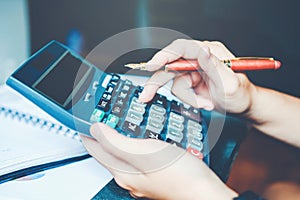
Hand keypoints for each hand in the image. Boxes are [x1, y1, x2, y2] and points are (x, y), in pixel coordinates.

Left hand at [81, 123, 237, 199]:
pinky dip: (132, 140)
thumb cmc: (180, 175)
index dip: (87, 129)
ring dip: (116, 134)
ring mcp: (140, 175)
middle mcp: (128, 175)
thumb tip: (95, 129)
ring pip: (120, 151)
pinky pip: (135, 154)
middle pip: (106, 150)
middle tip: (102, 113)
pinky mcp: (151, 172)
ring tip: (117, 119)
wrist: (203, 190)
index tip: (85, 115)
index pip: (93, 147)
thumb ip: (117, 141)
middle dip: (101, 131)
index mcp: (122, 171)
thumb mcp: (145, 153)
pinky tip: (140, 134)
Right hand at [138, 39, 254, 113]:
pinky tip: (204, 103)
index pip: (181, 49)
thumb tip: (203, 50)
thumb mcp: (230, 84)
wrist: (242, 107)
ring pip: (174, 82)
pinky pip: (179, 91)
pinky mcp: (190, 82)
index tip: (152, 66)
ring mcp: (193, 71)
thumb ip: (215, 67)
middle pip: (170, 65)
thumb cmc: (241, 95)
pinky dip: (190, 100)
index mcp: (210, 52)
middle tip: (146, 94)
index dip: (164, 56)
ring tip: (204, 103)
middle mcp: (199, 59)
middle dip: (158, 82)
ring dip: (187, 97)